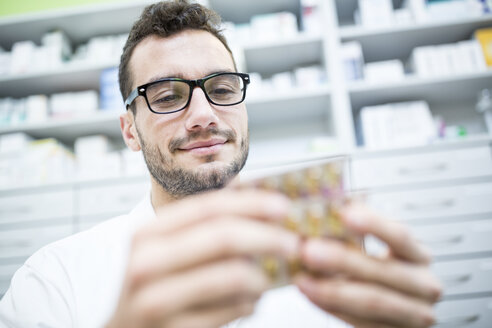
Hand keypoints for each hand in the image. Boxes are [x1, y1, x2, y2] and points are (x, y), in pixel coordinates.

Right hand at [106, 189, 299, 327]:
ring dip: (263, 274)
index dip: (250, 203)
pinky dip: (251, 302)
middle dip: (268, 236)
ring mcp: (158, 300)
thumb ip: (198, 226)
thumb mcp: (160, 250)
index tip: (282, 206)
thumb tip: (248, 194)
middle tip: (293, 242)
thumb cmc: (148, 287)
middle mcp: (147, 263)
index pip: (208, 208)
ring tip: (270, 276)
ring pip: (233, 275)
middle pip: (224, 237)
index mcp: (146, 235)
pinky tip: (250, 300)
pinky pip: (232, 309)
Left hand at [295, 203, 441, 327]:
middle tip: (308, 250)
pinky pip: (361, 322)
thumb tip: (323, 210)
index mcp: (419, 255)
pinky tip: (311, 295)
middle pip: (383, 271)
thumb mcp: (372, 249)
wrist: (389, 309)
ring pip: (372, 302)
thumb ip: (353, 233)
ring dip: (332, 290)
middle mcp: (425, 284)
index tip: (345, 213)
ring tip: (301, 279)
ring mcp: (416, 314)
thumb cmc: (375, 272)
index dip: (374, 224)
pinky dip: (332, 308)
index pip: (401, 236)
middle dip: (342, 260)